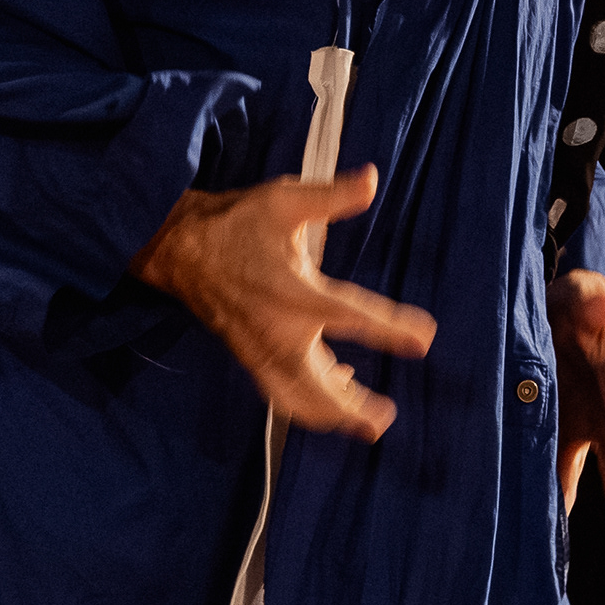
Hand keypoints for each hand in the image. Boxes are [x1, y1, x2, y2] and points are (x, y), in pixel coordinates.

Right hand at [130, 168, 437, 436]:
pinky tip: (336, 388)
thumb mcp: (283, 200)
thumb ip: (330, 196)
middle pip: (317, 386)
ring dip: (330, 416)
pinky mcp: (249, 357)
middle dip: (351, 408)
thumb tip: (371, 178)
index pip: (351, 315)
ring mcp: (260, 350)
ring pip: (296, 399)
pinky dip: (306, 403)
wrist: (180, 249)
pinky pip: (279, 392)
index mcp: (293, 291)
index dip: (391, 328)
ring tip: (367, 425)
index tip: (425, 339)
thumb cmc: (235, 222)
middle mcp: (277, 331)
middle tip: (385, 418)